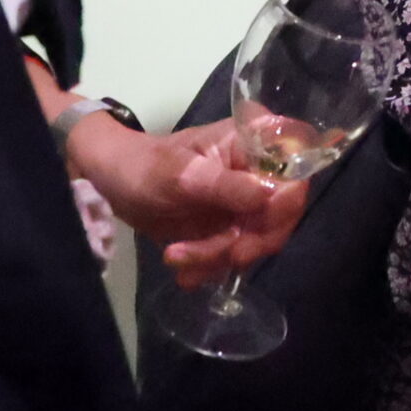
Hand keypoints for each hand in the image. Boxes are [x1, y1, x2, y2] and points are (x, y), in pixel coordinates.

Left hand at [66, 114, 307, 286]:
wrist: (113, 184)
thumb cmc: (145, 165)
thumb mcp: (182, 175)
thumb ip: (227, 185)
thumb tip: (271, 195)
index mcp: (257, 140)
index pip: (297, 169)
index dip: (285, 203)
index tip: (256, 228)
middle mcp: (262, 170)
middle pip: (283, 213)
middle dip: (248, 241)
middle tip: (218, 256)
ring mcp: (249, 201)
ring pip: (259, 239)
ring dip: (218, 257)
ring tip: (177, 259)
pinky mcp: (233, 226)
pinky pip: (237, 253)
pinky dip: (210, 266)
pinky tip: (184, 270)